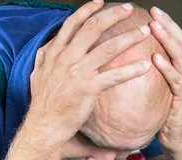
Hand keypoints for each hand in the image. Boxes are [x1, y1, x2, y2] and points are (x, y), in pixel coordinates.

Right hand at [25, 0, 151, 145]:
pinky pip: (115, 75)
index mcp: (54, 53)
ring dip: (129, 37)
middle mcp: (66, 58)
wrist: (44, 126)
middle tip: (129, 8)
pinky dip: (132, 69)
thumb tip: (48, 46)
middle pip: (93, 28)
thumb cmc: (43, 104)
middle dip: (114, 15)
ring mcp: (78, 72)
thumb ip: (44, 58)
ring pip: (108, 47)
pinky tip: (145, 66)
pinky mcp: (88, 88)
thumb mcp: (36, 75)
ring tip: (145, 32)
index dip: (88, 10)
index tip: (101, 1)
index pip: (72, 23)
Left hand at [149, 7, 181, 151]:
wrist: (174, 138)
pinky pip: (176, 80)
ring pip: (180, 56)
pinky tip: (156, 58)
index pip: (176, 39)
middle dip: (168, 25)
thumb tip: (127, 58)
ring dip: (168, 40)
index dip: (166, 24)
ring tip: (155, 27)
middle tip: (155, 13)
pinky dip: (167, 68)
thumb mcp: (155, 88)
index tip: (153, 11)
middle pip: (181, 42)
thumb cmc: (162, 113)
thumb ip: (149, 72)